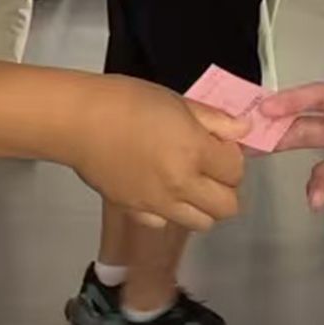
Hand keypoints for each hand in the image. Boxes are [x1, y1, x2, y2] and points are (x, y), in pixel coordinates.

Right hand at [64, 75, 248, 230]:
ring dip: (203, 204)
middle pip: (228, 206)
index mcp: (194, 151)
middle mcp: (181, 185)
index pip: (236, 170)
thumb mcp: (177, 101)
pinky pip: (166, 223)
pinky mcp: (136, 213)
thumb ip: (214, 120)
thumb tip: (244, 130)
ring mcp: (159, 204)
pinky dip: (170, 212)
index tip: (218, 144)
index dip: (232, 156)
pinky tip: (160, 188)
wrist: (80, 121)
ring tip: (188, 180)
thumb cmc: (126, 101)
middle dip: (226, 186)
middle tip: (210, 166)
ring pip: (202, 223)